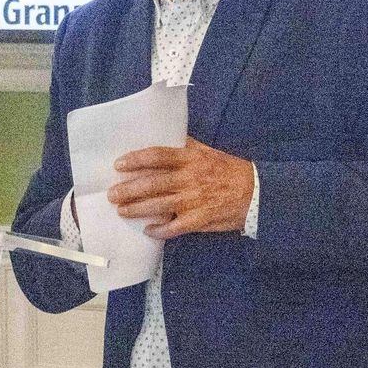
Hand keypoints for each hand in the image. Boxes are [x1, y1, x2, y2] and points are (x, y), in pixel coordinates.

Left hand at [108, 137, 253, 238]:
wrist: (256, 193)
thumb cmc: (229, 170)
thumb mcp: (208, 152)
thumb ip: (185, 147)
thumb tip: (164, 137)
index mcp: (191, 158)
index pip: (158, 156)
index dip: (136, 159)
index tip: (119, 164)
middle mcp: (190, 178)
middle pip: (153, 183)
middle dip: (129, 189)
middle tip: (112, 193)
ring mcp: (194, 200)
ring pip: (159, 205)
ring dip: (137, 209)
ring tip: (121, 210)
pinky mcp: (200, 220)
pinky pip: (175, 227)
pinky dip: (159, 230)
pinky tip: (148, 230)